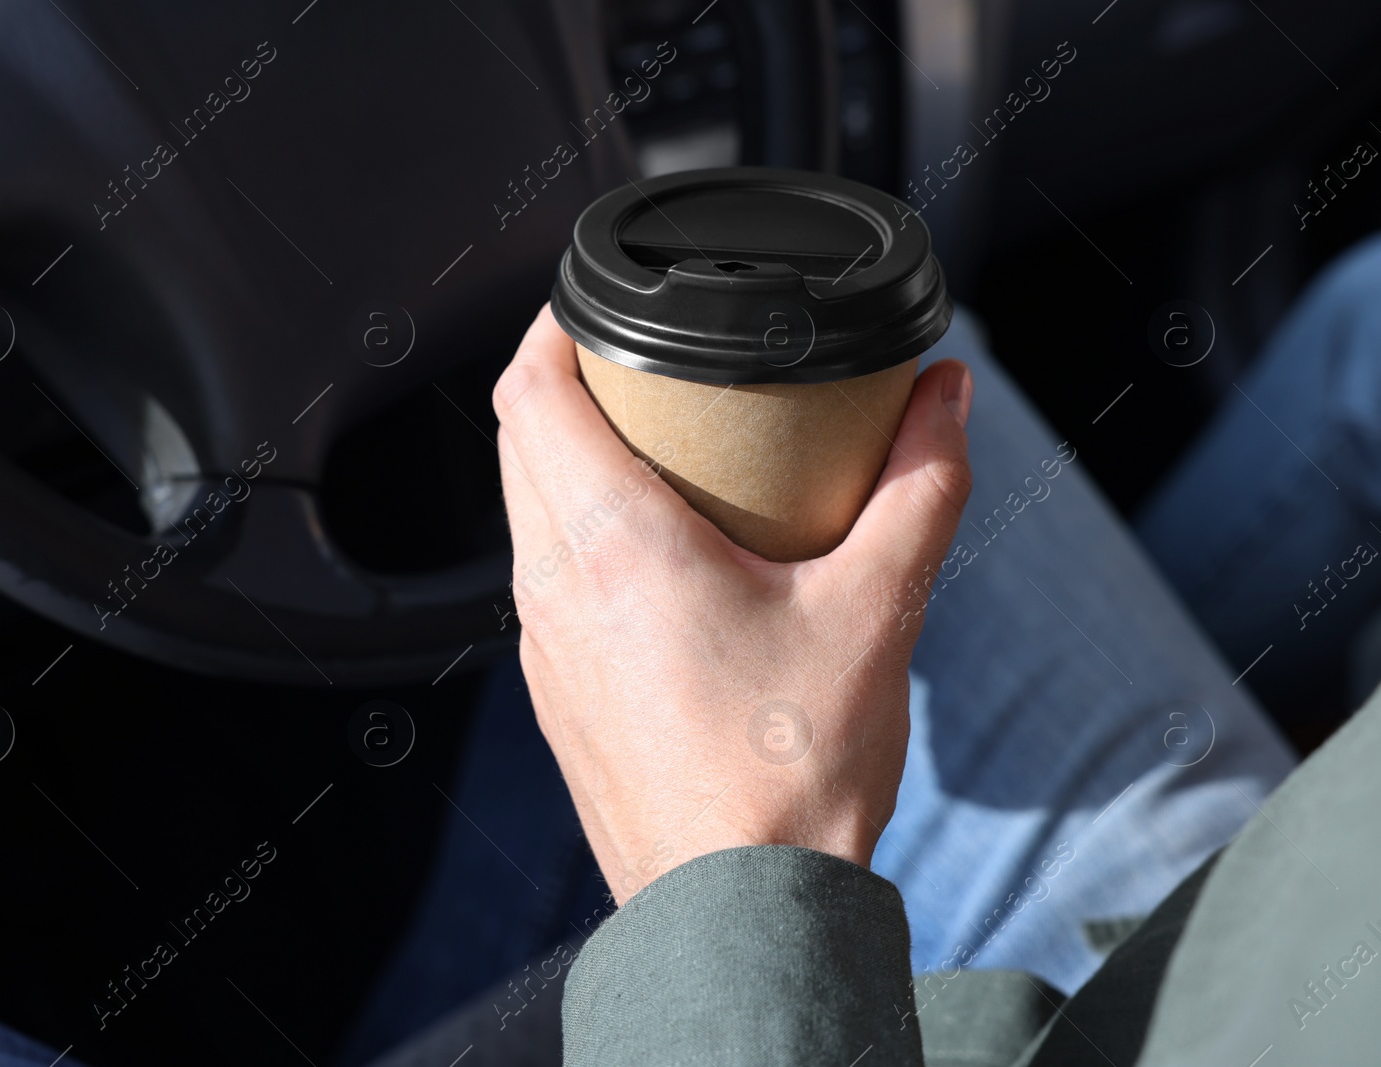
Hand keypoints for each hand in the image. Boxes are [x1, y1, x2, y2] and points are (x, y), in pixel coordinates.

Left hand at [492, 305, 972, 903]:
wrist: (739, 910)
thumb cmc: (793, 775)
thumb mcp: (879, 611)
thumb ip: (920, 485)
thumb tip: (945, 397)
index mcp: (613, 546)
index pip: (532, 393)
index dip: (552, 329)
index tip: (594, 302)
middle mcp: (554, 588)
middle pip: (519, 441)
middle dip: (566, 382)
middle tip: (642, 363)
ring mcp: (543, 647)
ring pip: (524, 511)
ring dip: (568, 457)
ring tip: (650, 442)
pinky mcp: (556, 692)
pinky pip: (543, 577)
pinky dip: (575, 531)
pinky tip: (650, 550)